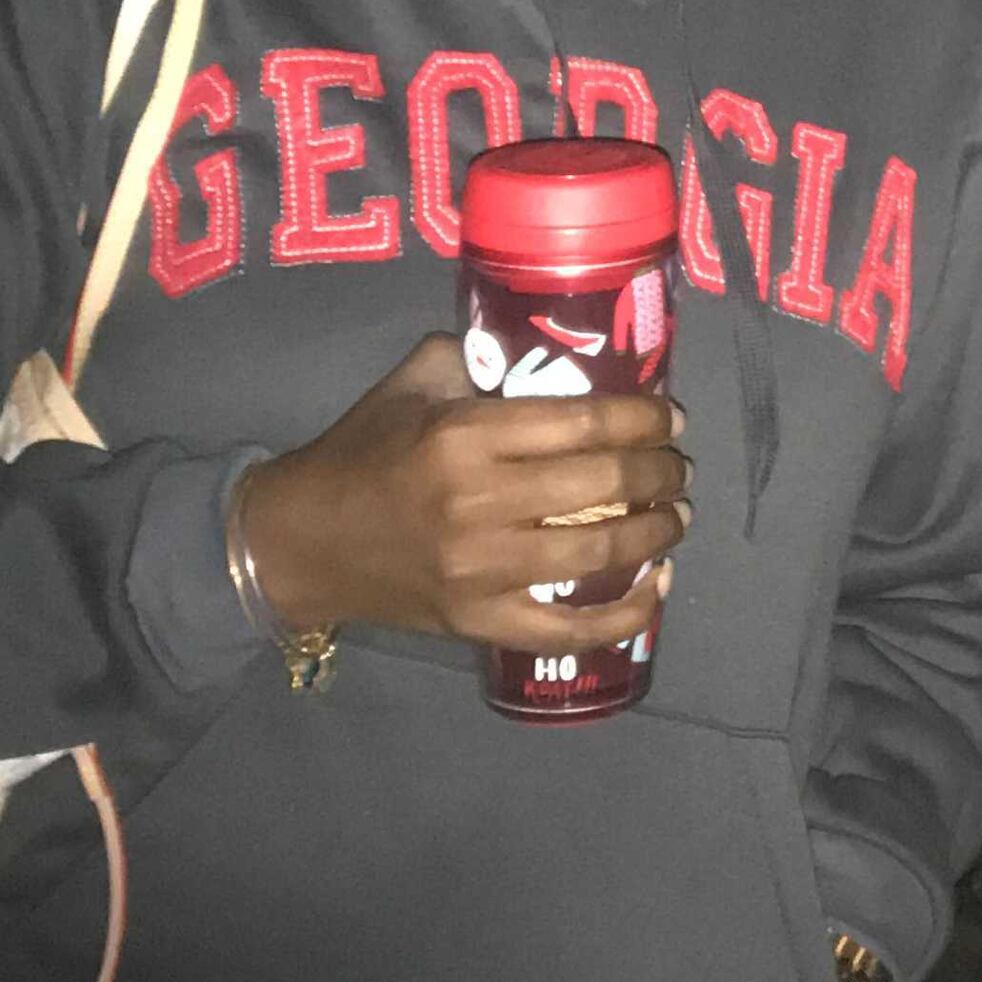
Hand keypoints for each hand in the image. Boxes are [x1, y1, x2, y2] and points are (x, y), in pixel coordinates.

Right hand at [237, 334, 690, 651]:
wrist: (303, 542)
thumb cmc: (364, 451)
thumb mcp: (415, 381)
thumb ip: (480, 358)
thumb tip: (552, 352)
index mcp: (467, 436)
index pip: (584, 423)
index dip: (643, 420)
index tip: (670, 418)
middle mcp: (481, 503)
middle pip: (604, 485)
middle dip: (660, 473)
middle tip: (678, 467)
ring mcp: (482, 571)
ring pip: (599, 553)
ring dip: (656, 534)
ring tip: (676, 517)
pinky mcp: (479, 622)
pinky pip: (568, 628)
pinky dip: (624, 614)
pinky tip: (657, 589)